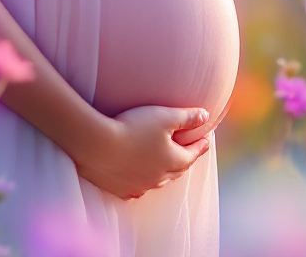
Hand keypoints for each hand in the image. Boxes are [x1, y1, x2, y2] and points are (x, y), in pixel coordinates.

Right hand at [73, 105, 211, 199]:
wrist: (98, 146)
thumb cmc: (134, 127)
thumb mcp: (165, 117)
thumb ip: (186, 117)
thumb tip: (206, 116)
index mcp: (173, 160)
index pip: (192, 154)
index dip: (200, 145)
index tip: (206, 139)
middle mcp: (160, 177)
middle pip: (178, 169)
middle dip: (185, 159)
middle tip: (189, 151)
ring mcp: (140, 185)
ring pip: (159, 181)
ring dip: (165, 172)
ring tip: (166, 164)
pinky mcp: (122, 189)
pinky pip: (138, 189)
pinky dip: (143, 183)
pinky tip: (140, 180)